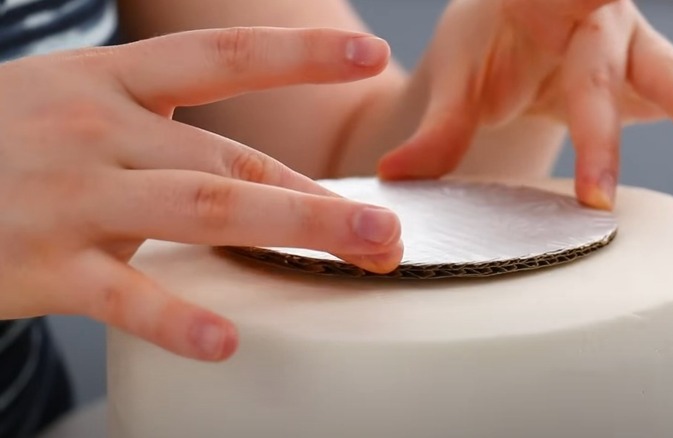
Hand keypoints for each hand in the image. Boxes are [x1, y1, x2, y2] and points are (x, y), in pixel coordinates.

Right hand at [0, 27, 401, 360]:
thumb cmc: (2, 142)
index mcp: (112, 83)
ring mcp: (74, 195)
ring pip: (203, 210)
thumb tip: (246, 173)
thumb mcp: (73, 104)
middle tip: (388, 229)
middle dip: (319, 197)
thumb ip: (155, 128)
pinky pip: (123, 294)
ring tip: (363, 253)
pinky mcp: (44, 262)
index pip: (222, 58)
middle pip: (234, 158)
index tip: (366, 56)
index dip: (298, 54)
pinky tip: (225, 343)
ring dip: (294, 230)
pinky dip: (176, 320)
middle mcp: (102, 130)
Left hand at [378, 0, 672, 208]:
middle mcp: (602, 24)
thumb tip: (400, 176)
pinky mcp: (641, 77)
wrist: (504, 26)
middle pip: (618, 71)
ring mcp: (629, 49)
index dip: (591, 27)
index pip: (577, 22)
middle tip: (613, 183)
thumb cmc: (483, 41)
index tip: (599, 49)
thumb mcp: (460, 74)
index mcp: (554, 6)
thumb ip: (439, 126)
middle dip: (612, 130)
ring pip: (670, 75)